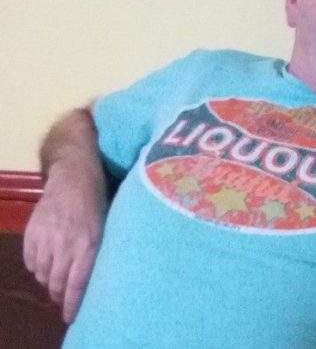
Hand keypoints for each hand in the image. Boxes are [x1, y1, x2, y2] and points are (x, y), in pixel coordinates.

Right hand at [23, 164, 106, 322]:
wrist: (74, 176)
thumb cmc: (97, 203)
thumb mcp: (106, 228)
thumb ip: (97, 252)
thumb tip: (94, 279)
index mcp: (88, 243)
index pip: (77, 283)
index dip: (73, 303)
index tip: (71, 317)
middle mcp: (65, 244)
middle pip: (57, 283)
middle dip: (60, 295)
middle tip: (64, 297)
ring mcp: (46, 238)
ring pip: (43, 274)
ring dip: (49, 280)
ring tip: (57, 277)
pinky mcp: (32, 232)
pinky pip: (31, 262)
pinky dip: (37, 267)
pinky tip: (46, 262)